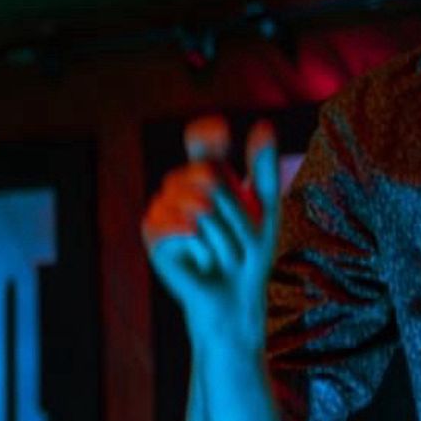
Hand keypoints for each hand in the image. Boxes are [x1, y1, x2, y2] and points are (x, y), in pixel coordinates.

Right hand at [142, 117, 280, 343]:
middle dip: (232, 210)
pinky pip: (172, 223)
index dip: (206, 133)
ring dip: (219, 234)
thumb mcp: (266, 209)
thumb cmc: (250, 256)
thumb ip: (264, 168)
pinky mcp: (154, 235)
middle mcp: (184, 189)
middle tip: (238, 238)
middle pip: (205, 175)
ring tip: (221, 253)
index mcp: (209, 178)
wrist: (233, 297)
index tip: (217, 128)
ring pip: (193, 201)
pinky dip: (193, 241)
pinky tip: (200, 256)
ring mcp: (166, 210)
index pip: (203, 142)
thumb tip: (262, 124)